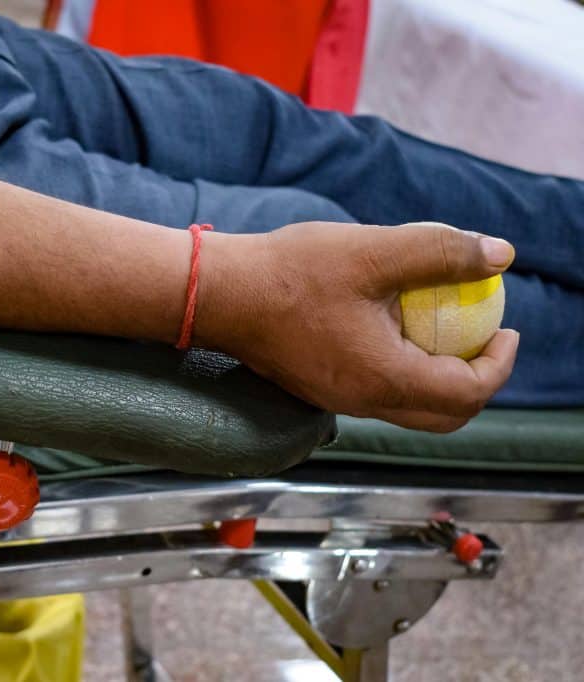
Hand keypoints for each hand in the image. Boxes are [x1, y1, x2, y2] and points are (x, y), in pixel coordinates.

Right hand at [196, 221, 518, 430]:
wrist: (218, 293)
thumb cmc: (288, 274)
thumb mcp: (373, 252)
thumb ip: (441, 252)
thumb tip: (498, 253)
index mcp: (384, 378)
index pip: (468, 392)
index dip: (500, 362)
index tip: (506, 327)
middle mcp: (363, 401)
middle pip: (444, 416)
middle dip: (477, 381)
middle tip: (484, 338)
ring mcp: (337, 398)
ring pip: (410, 407)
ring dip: (439, 375)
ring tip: (441, 327)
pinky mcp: (318, 387)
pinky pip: (378, 393)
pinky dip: (404, 370)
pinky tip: (391, 324)